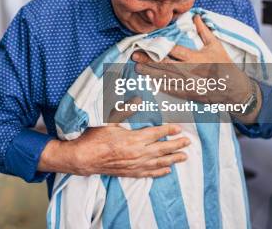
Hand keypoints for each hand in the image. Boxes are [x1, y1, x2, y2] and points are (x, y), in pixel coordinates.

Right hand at [39, 104, 188, 177]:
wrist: (84, 158)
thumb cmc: (95, 137)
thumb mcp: (109, 120)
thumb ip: (125, 110)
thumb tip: (137, 99)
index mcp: (134, 138)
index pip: (156, 133)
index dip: (168, 130)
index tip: (178, 128)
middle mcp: (138, 153)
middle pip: (162, 149)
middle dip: (176, 145)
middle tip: (188, 142)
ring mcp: (135, 165)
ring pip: (159, 162)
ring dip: (173, 159)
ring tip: (184, 157)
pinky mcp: (130, 172)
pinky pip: (149, 173)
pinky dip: (160, 172)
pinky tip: (167, 170)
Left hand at [132, 15, 249, 105]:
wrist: (234, 89)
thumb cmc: (225, 65)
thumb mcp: (216, 46)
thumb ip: (204, 31)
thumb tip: (195, 15)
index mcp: (196, 58)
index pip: (174, 51)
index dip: (159, 47)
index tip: (146, 43)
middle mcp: (190, 72)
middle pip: (165, 65)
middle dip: (149, 60)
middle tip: (135, 56)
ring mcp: (189, 85)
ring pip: (165, 78)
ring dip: (151, 73)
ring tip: (138, 68)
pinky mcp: (189, 95)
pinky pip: (171, 90)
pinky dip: (160, 86)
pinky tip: (150, 82)